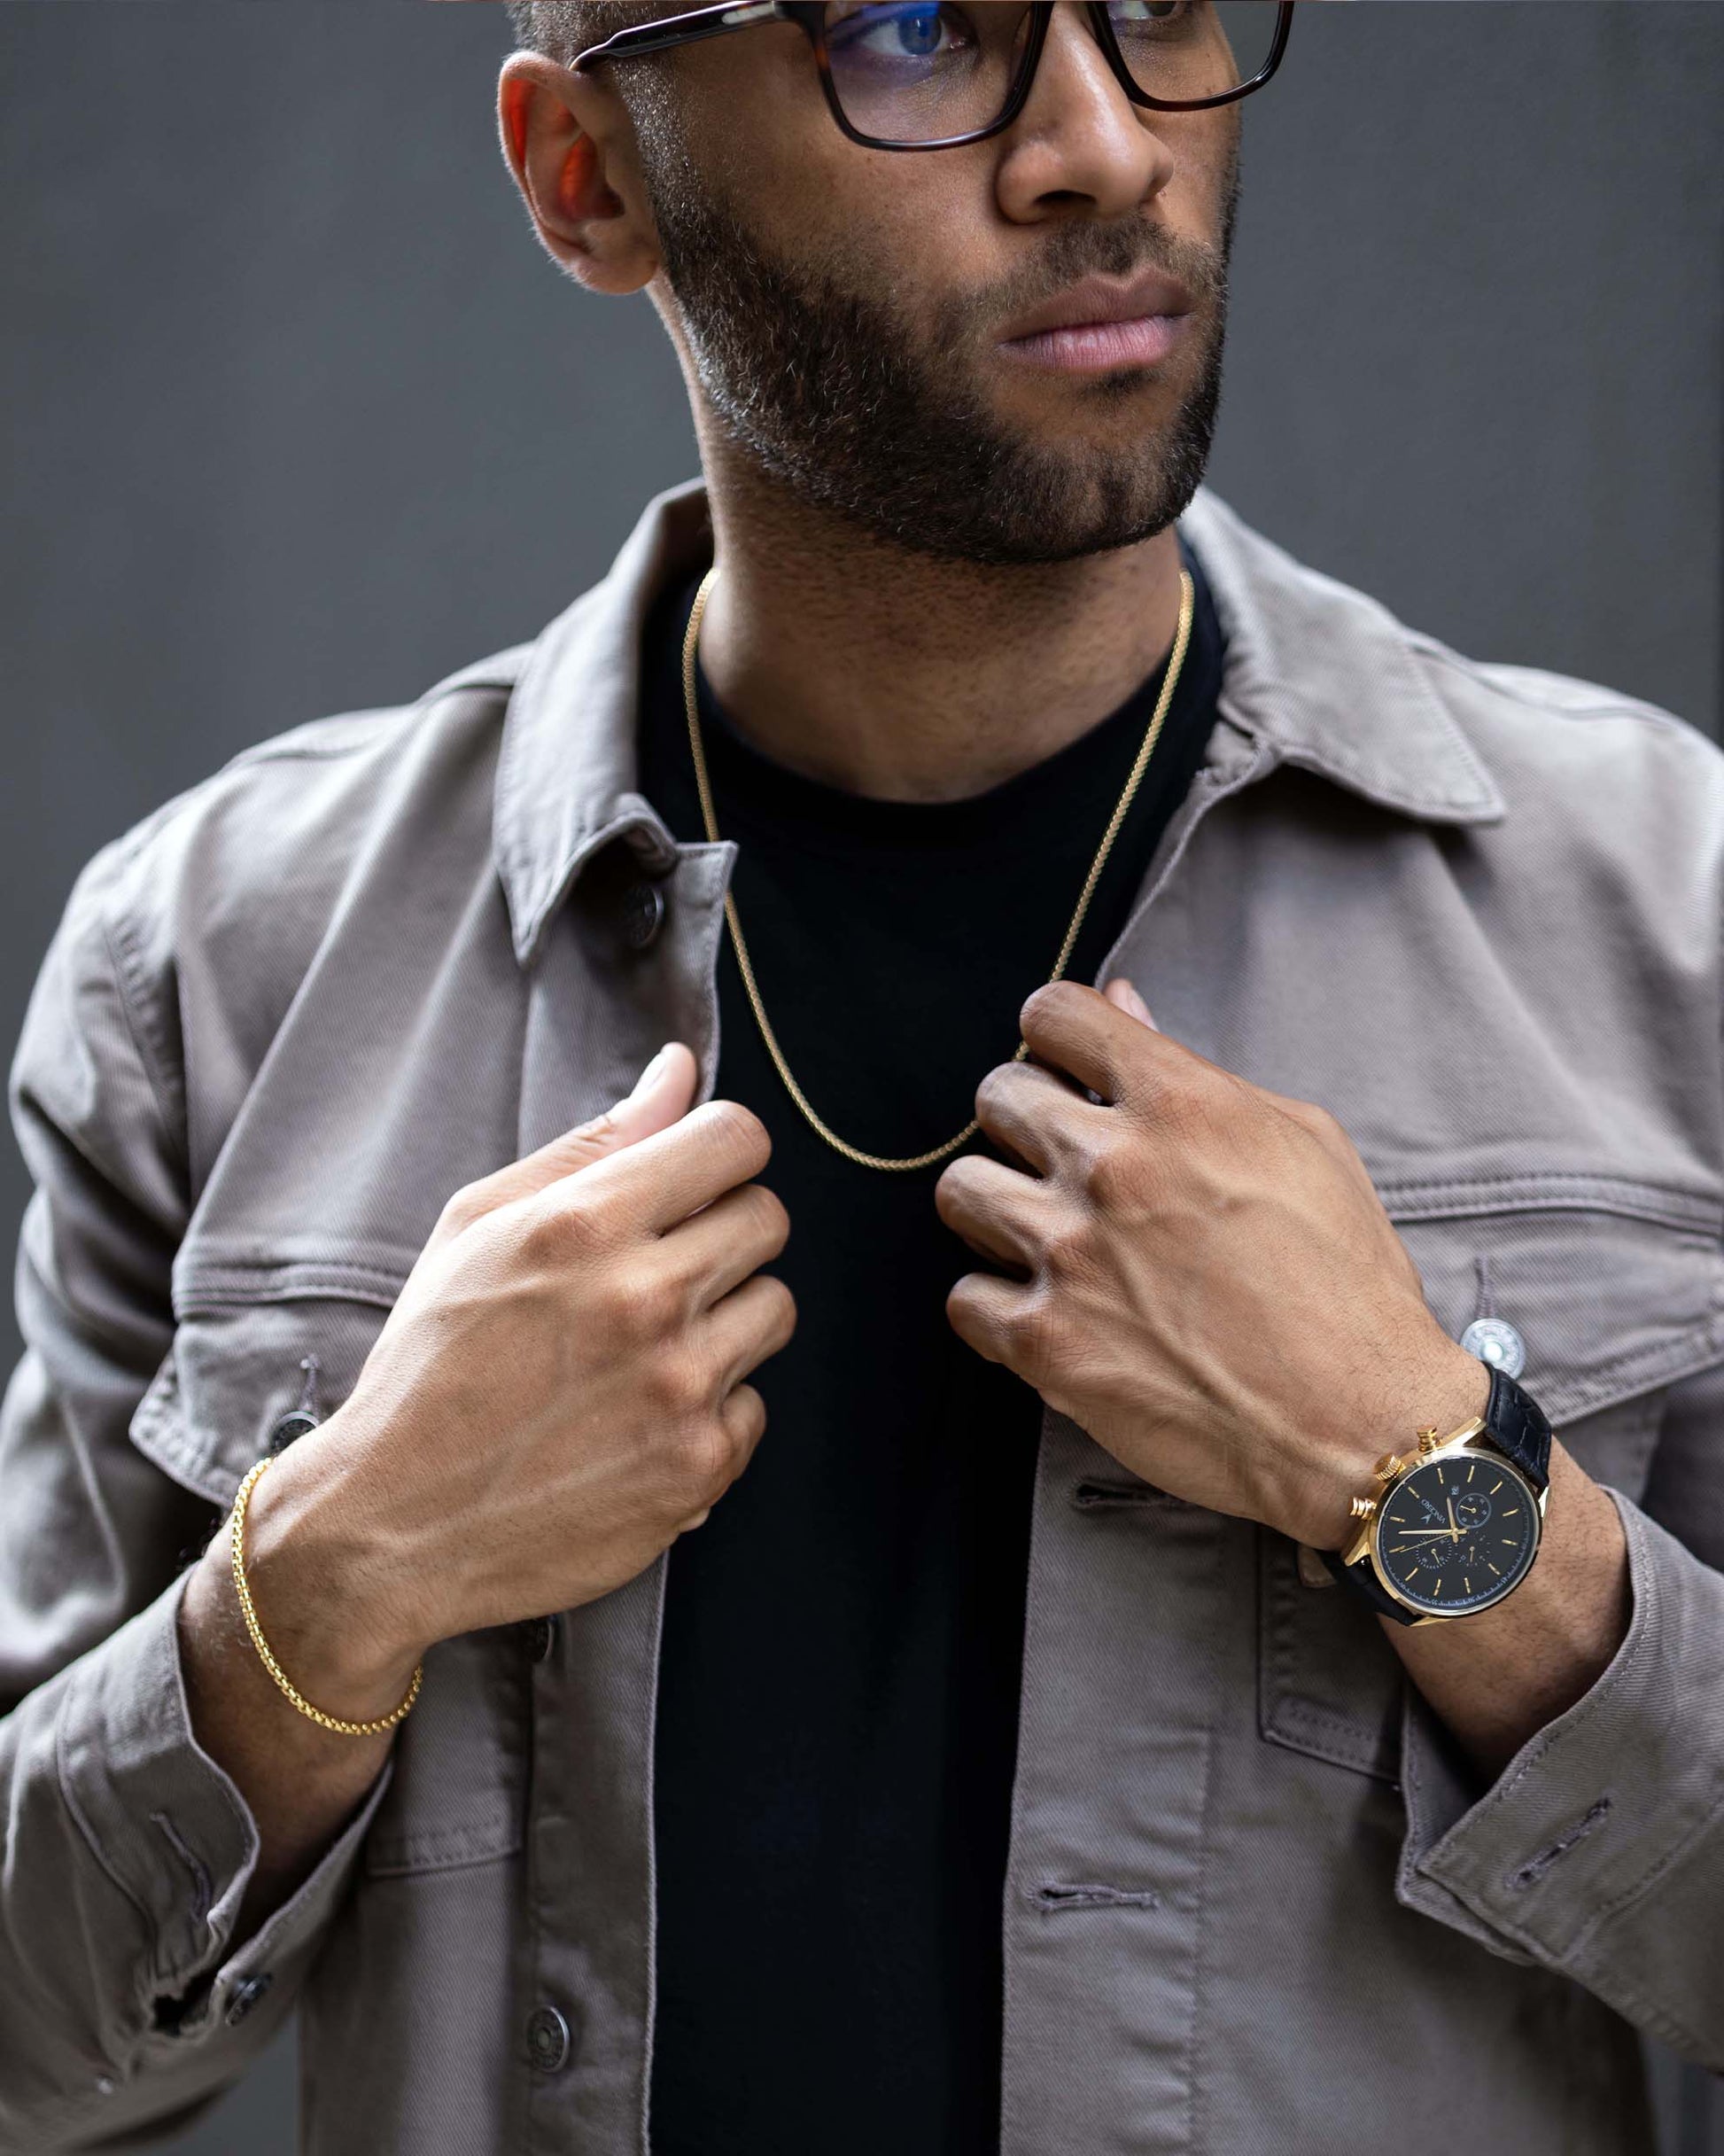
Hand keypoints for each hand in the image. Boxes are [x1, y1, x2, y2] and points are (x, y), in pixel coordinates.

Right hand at [240, 1044, 794, 1701]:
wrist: (393, 1525)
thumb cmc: (429, 1366)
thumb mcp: (479, 1228)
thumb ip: (593, 1143)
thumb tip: (678, 1071)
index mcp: (585, 1224)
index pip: (736, 1138)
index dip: (719, 1152)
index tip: (692, 1181)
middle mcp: (645, 1299)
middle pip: (769, 1218)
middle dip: (724, 1231)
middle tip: (659, 1270)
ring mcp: (680, 1389)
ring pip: (774, 1309)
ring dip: (724, 1320)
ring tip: (645, 1350)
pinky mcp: (699, 1467)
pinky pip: (754, 1406)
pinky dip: (709, 1412)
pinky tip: (638, 1421)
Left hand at [934, 979, 1486, 1550]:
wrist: (1362, 1423)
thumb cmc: (1348, 1284)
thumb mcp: (1302, 1145)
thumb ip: (1196, 1072)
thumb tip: (1123, 1003)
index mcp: (1180, 1102)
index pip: (1055, 1014)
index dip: (1055, 1037)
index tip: (1067, 1070)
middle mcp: (1113, 1166)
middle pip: (997, 1096)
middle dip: (1025, 1121)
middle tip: (1061, 1163)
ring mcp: (1070, 1254)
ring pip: (962, 1191)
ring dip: (997, 1209)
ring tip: (1045, 1237)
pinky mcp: (1046, 1343)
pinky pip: (965, 1297)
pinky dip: (996, 1307)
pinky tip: (1045, 1312)